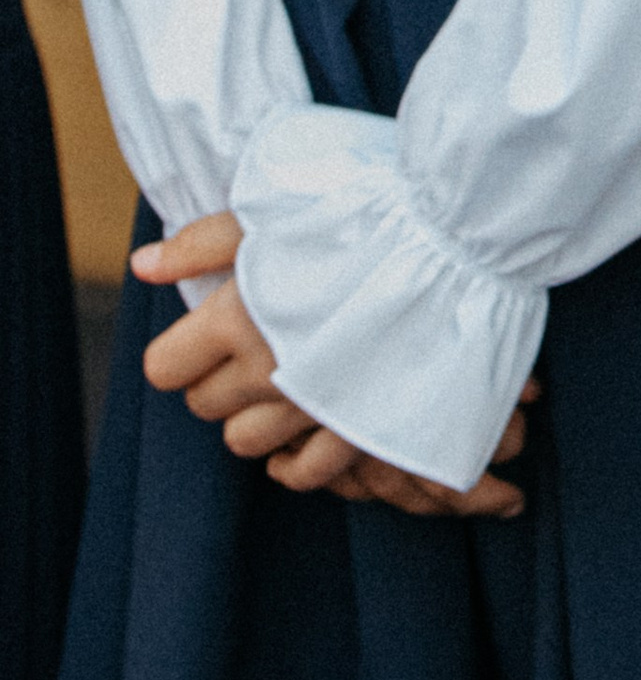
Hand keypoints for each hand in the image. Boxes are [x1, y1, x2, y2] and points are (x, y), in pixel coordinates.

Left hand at [134, 211, 531, 518]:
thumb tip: (143, 265)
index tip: (209, 331)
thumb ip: (202, 241)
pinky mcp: (359, 428)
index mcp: (236, 317)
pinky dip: (294, 460)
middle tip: (253, 347)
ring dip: (255, 418)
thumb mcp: (276, 207)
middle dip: (219, 379)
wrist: (459, 235)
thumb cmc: (366, 209)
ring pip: (246, 444)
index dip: (182, 350)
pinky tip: (303, 432)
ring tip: (285, 383)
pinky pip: (303, 472)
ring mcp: (313, 406)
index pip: (164, 368)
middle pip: (205, 406)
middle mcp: (266, 370)